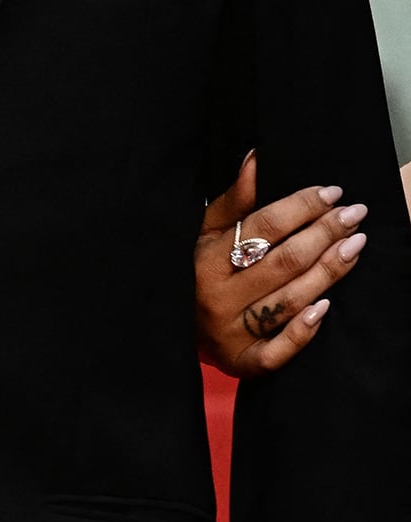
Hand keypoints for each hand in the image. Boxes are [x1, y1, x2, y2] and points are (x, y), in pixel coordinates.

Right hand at [196, 153, 367, 375]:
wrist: (165, 333)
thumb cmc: (192, 274)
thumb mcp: (203, 235)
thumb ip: (232, 201)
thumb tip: (255, 159)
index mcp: (206, 259)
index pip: (264, 227)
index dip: (301, 206)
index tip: (331, 192)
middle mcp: (218, 295)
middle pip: (285, 261)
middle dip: (325, 234)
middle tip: (356, 214)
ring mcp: (231, 332)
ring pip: (291, 300)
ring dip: (329, 272)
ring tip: (356, 246)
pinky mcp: (243, 362)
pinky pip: (280, 349)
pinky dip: (305, 330)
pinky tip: (328, 307)